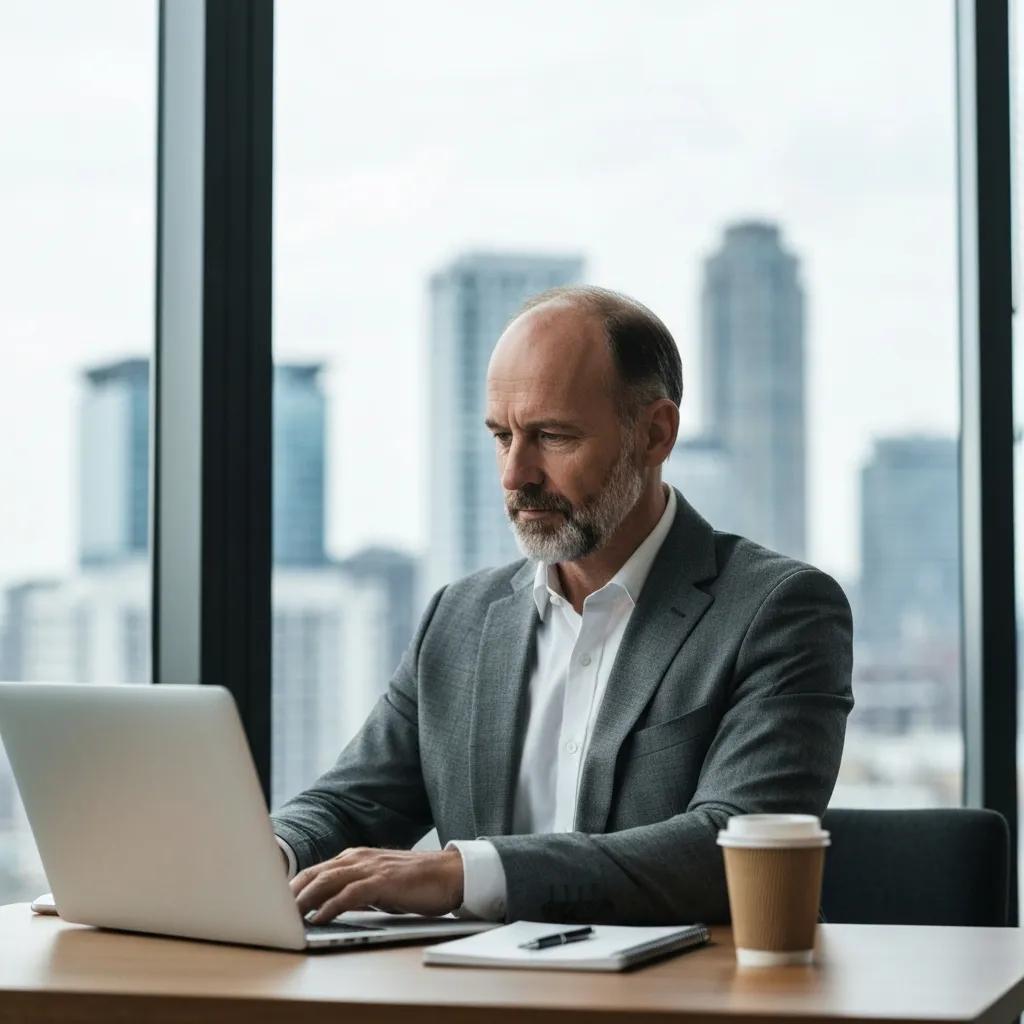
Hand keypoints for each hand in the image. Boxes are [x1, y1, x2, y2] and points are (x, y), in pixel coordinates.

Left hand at [290, 847, 464, 923]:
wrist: (449, 874)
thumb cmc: (415, 883)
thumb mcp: (379, 884)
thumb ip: (355, 890)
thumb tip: (330, 907)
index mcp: (356, 857)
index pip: (317, 870)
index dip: (295, 885)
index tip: (276, 902)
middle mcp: (359, 858)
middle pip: (316, 873)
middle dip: (291, 892)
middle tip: (271, 911)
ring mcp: (371, 868)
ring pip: (327, 881)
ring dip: (304, 900)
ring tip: (288, 917)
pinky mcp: (383, 881)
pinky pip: (350, 894)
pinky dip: (331, 906)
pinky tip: (319, 918)